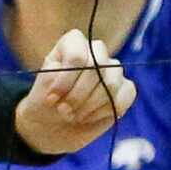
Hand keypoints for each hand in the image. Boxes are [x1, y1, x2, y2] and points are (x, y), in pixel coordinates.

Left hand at [14, 30, 136, 156]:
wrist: (52, 127)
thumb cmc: (46, 102)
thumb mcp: (43, 87)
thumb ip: (59, 75)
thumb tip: (82, 72)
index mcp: (73, 42)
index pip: (77, 55)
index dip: (66, 81)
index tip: (51, 99)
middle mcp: (95, 51)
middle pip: (96, 67)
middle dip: (78, 95)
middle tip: (64, 111)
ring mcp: (112, 69)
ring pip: (112, 82)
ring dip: (91, 105)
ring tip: (76, 115)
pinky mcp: (123, 89)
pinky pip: (127, 94)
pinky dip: (106, 111)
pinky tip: (90, 117)